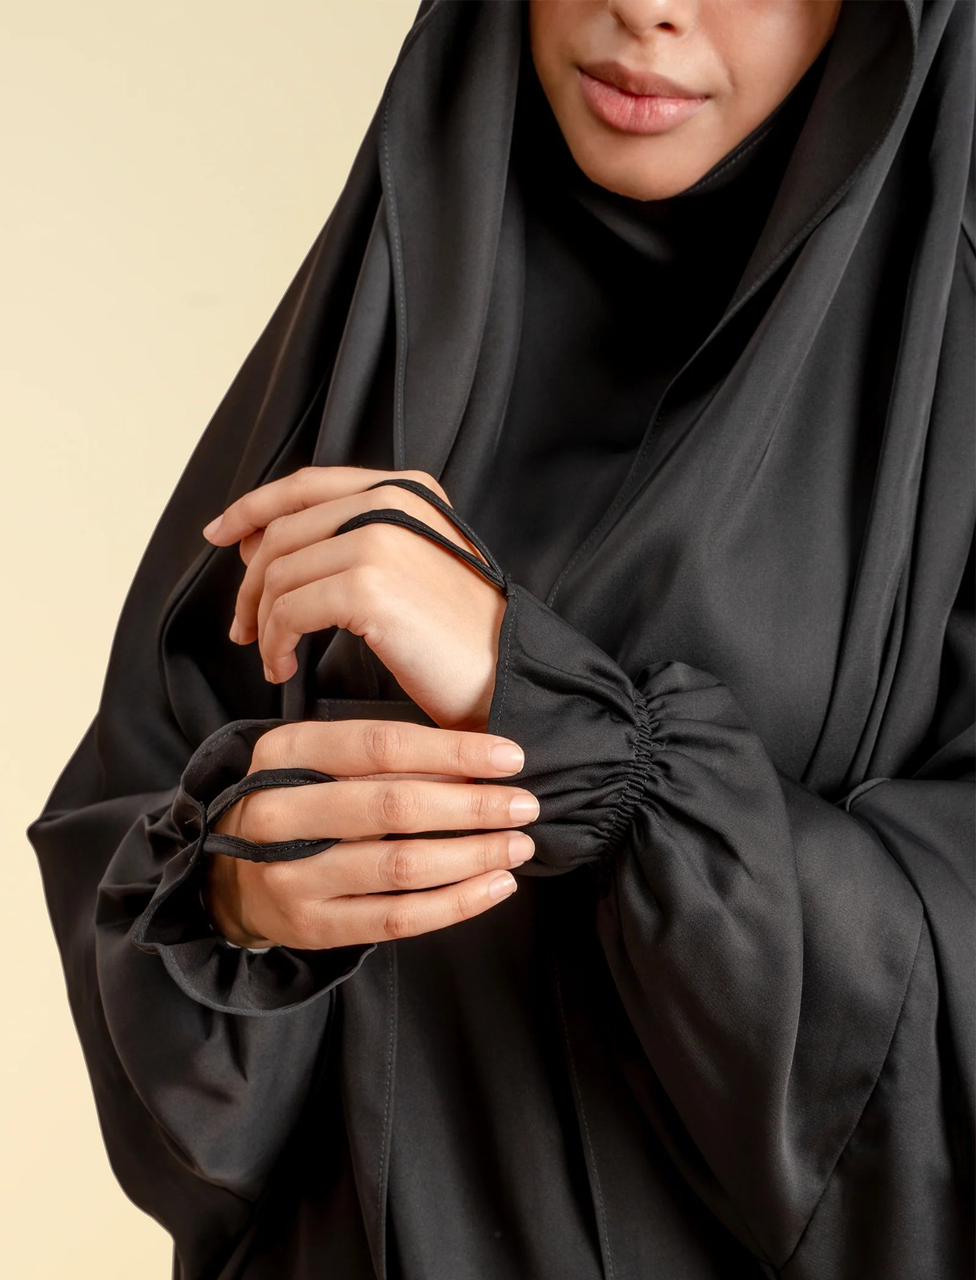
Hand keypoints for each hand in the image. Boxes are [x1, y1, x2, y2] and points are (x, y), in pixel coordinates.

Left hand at [202, 466, 505, 730]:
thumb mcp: (408, 568)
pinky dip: (275, 642)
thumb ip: (345, 542)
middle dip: (248, 585)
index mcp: (406, 488)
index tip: (218, 537)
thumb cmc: (459, 636)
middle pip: (282, 532)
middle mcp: (392, 501)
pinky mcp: (370, 585)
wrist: (507, 676)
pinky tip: (285, 668)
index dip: (251, 508)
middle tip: (243, 629)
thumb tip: (256, 546)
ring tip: (273, 658)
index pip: (304, 485)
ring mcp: (381, 538)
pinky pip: (289, 610)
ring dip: (263, 623)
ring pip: (279, 574)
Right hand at [203, 718, 538, 949]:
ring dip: (472, 856)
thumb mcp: (320, 760)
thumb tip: (481, 760)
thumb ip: (387, 756)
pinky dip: (455, 904)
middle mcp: (278, 812)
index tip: (512, 758)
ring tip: (518, 847)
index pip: (381, 744)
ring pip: (401, 866)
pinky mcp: (312, 926)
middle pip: (395, 806)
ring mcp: (290, 874)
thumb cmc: (299, 803)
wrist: (229, 876)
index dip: (453, 752)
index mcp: (285, 753)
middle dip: (473, 807)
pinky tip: (495, 886)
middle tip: (525, 806)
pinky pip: (397, 919)